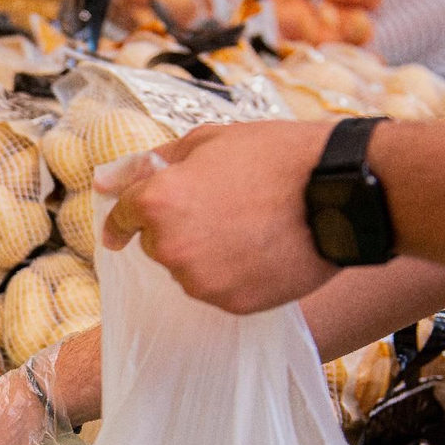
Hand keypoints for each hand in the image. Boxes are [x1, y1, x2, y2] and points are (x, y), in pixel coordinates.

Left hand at [99, 121, 340, 314]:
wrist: (341, 192)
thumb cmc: (277, 157)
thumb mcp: (210, 141)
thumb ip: (149, 163)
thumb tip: (103, 181)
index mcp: (157, 202)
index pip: (121, 218)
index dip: (129, 217)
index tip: (129, 225)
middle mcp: (169, 247)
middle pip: (157, 245)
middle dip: (179, 228)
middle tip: (226, 206)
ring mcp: (199, 281)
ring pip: (188, 270)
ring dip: (207, 254)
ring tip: (251, 227)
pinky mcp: (230, 304)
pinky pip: (219, 291)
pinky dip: (234, 275)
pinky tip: (263, 250)